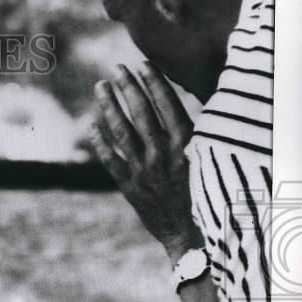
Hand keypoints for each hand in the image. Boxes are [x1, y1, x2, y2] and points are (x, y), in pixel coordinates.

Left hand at [90, 62, 202, 260]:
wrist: (194, 237)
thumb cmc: (208, 197)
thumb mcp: (210, 161)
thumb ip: (196, 136)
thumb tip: (185, 108)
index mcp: (187, 145)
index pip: (167, 104)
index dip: (153, 82)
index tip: (142, 64)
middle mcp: (162, 154)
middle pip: (140, 112)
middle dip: (127, 87)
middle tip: (116, 68)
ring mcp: (143, 170)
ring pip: (120, 131)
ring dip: (109, 106)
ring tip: (100, 87)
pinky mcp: (129, 186)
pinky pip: (109, 158)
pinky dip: (99, 140)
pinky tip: (91, 124)